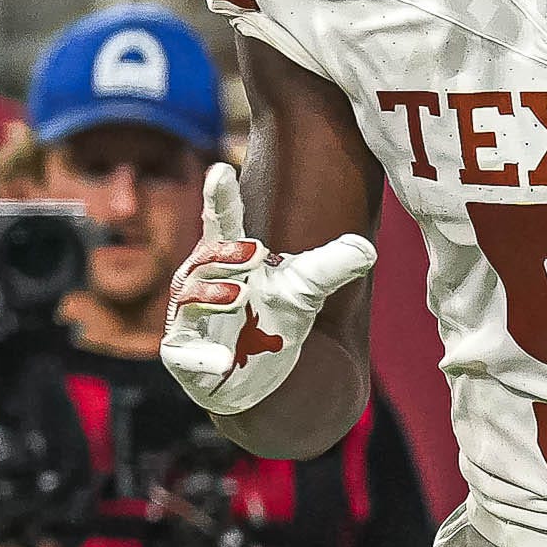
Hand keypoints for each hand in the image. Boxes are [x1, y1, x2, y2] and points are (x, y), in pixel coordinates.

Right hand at [160, 163, 376, 418]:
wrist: (259, 377)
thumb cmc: (275, 318)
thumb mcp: (306, 290)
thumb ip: (331, 267)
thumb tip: (367, 249)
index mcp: (228, 256)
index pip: (222, 220)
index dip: (219, 196)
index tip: (221, 170)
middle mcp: (199, 281)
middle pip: (204, 257)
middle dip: (224, 252)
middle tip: (255, 252)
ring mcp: (186, 318)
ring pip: (188, 297)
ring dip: (212, 295)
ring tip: (241, 295)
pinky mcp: (180, 354)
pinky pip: (182, 352)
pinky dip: (201, 357)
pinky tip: (222, 362)